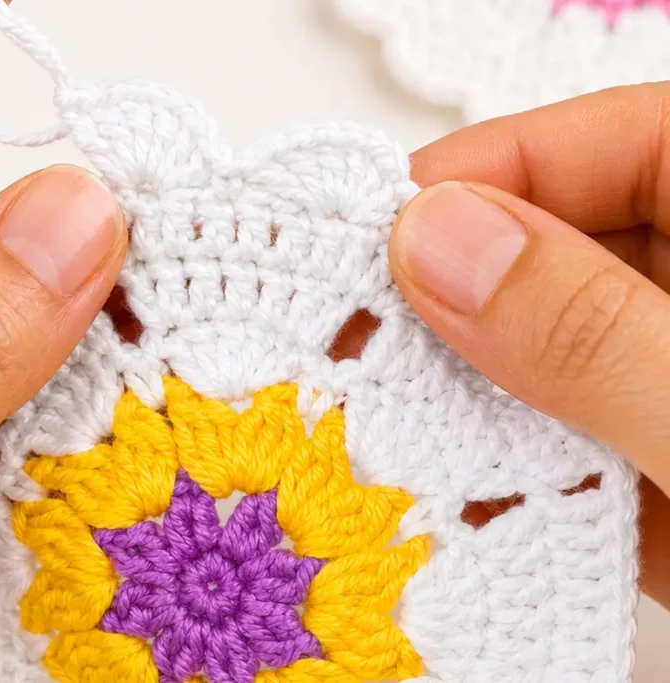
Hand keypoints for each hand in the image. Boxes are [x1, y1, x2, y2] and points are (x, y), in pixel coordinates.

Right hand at [392, 83, 669, 609]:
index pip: (626, 143)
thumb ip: (600, 335)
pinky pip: (585, 458)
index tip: (378, 229)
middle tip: (351, 342)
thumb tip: (437, 242)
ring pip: (561, 367)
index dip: (493, 171)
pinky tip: (460, 510)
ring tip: (377, 430)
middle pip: (572, 255)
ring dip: (475, 403)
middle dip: (458, 301)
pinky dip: (522, 486)